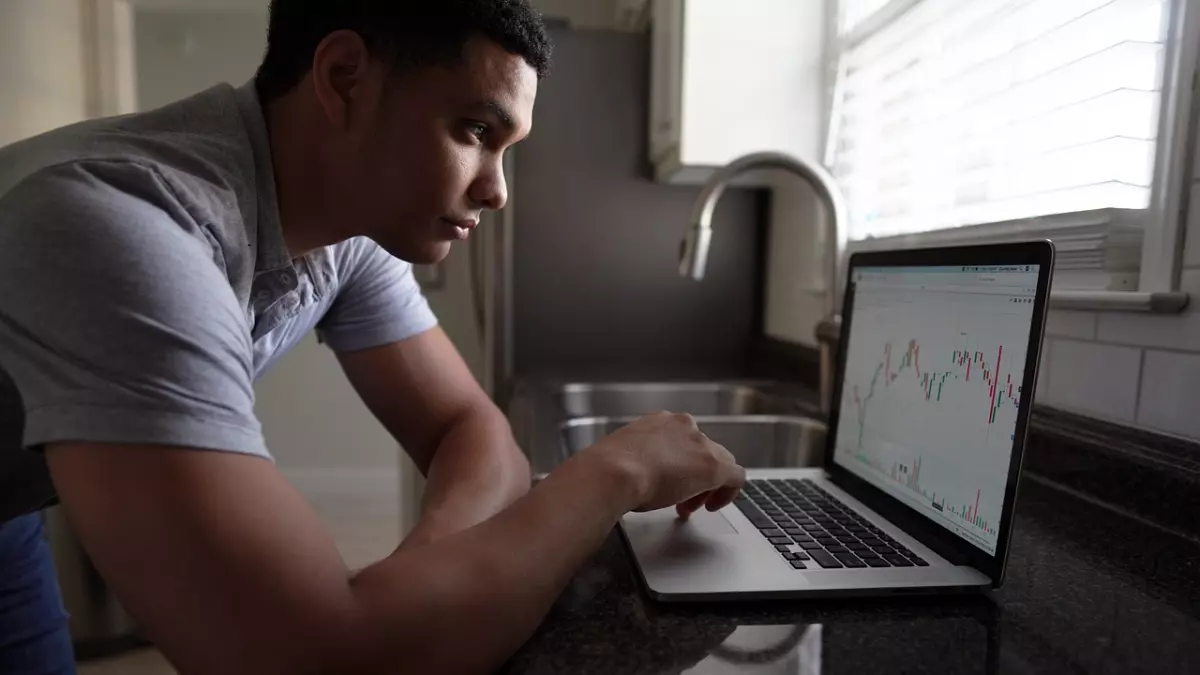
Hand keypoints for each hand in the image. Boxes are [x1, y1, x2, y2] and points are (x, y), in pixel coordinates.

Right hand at [578, 412, 745, 516]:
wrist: (614, 472)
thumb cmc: (609, 468)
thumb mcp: (624, 457)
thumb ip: (638, 460)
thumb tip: (637, 475)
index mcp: (660, 422)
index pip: (682, 441)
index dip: (680, 466)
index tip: (671, 484)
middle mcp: (683, 426)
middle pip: (703, 452)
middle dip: (694, 478)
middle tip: (680, 500)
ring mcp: (700, 444)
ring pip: (718, 463)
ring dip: (706, 487)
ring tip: (689, 507)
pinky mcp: (714, 465)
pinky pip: (735, 476)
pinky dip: (728, 492)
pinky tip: (713, 506)